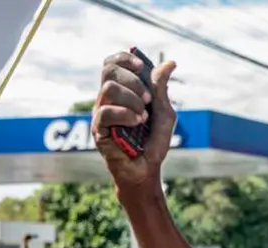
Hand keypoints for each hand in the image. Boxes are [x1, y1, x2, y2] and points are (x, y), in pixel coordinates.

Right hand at [92, 51, 177, 189]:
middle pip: (109, 71)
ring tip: (144, 117)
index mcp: (120, 92)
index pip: (112, 64)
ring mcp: (101, 114)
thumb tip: (170, 63)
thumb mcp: (163, 112)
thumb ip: (161, 89)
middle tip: (148, 99)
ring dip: (133, 100)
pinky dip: (126, 114)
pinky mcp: (98, 130)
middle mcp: (107, 100)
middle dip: (132, 79)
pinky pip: (106, 112)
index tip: (141, 66)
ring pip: (109, 89)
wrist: (147, 170)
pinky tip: (138, 123)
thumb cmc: (153, 143)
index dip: (124, 58)